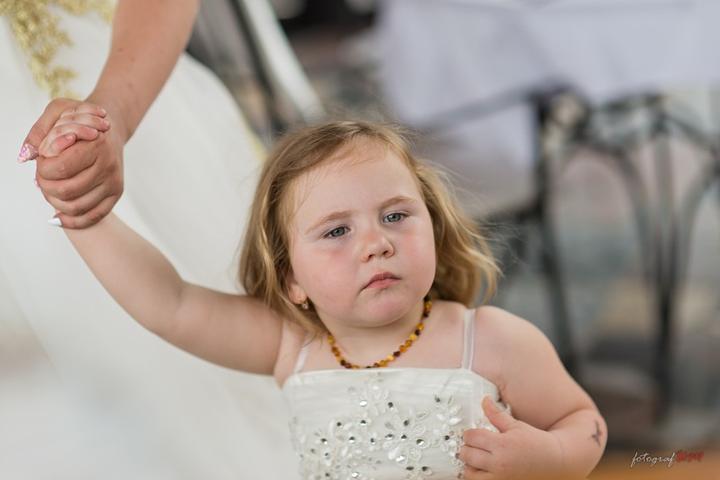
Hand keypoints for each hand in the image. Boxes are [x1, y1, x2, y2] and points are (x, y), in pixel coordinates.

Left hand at [20, 98, 125, 227]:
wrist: (110, 127)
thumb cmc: (82, 120)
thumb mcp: (59, 112)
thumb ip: (38, 132)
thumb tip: (26, 157)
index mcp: (96, 144)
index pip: (60, 168)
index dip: (43, 167)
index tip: (43, 159)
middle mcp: (108, 165)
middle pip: (66, 190)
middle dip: (45, 186)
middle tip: (42, 176)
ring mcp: (113, 182)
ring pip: (76, 207)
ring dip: (54, 202)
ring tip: (49, 190)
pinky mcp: (116, 194)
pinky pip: (92, 217)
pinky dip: (71, 221)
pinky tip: (57, 217)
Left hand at [458, 397, 564, 479]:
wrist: (555, 463)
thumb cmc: (537, 444)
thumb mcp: (516, 426)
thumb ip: (496, 414)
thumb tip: (484, 400)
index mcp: (503, 444)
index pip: (472, 437)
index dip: (470, 434)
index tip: (473, 434)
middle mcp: (499, 464)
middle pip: (467, 454)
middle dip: (467, 448)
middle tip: (474, 446)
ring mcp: (500, 479)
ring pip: (469, 474)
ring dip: (470, 466)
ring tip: (477, 460)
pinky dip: (477, 478)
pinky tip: (483, 471)